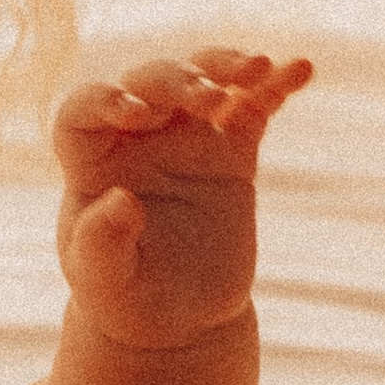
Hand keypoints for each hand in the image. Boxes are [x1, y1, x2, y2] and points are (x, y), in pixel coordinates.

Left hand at [53, 49, 310, 351]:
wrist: (177, 317)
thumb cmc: (124, 295)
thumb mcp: (102, 281)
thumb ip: (101, 243)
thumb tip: (121, 201)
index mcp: (90, 159)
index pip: (83, 110)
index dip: (104, 100)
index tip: (134, 112)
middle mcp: (135, 135)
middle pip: (149, 83)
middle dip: (178, 83)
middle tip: (210, 100)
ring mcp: (186, 137)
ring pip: (202, 78)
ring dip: (225, 67)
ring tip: (257, 69)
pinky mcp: (232, 150)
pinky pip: (254, 107)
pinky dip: (275, 86)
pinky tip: (300, 69)